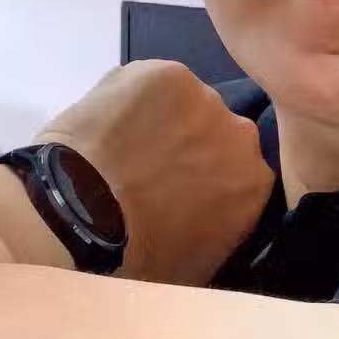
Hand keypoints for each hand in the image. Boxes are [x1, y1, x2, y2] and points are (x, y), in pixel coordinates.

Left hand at [33, 62, 274, 285]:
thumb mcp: (197, 265)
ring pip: (186, 104)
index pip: (239, 172)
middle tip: (152, 168)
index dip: (209, 179)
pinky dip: (133, 98)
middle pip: (218, 133)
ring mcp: (204, 98)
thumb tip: (209, 226)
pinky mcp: (166, 73)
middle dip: (193, 146)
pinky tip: (108, 124)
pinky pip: (152, 83)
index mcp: (255, 182)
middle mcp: (241, 135)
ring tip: (124, 145)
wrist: (83, 215)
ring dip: (163, 120)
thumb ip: (219, 231)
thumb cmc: (138, 254)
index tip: (182, 190)